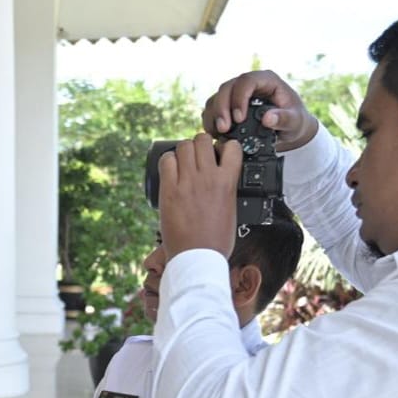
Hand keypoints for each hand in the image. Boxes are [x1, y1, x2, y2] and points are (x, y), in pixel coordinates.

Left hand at [157, 133, 240, 260]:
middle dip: (200, 145)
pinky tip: (170, 171)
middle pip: (202, 140)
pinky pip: (166, 160)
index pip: (231, 147)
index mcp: (228, 182)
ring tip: (182, 164)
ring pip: (184, 146)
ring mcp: (188, 182)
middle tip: (196, 157)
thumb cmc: (216, 240)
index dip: (223, 147)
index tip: (218, 153)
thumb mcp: (231, 209)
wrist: (197, 257)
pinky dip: (167, 161)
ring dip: (183, 151)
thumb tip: (221, 176)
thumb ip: (226, 188)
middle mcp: (209, 178)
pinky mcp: (169, 190)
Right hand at [202, 69, 317, 151]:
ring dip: (214, 116)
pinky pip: (212, 110)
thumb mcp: (295, 122)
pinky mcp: (228, 107)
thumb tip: (268, 118)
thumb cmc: (294, 122)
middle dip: (221, 108)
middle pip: (226, 88)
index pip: (246, 81)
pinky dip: (211, 122)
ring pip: (216, 98)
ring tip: (219, 133)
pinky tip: (217, 134)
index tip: (239, 118)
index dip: (239, 98)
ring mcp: (236, 95)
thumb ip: (284, 119)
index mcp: (266, 80)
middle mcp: (248, 85)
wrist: (288, 130)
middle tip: (224, 129)